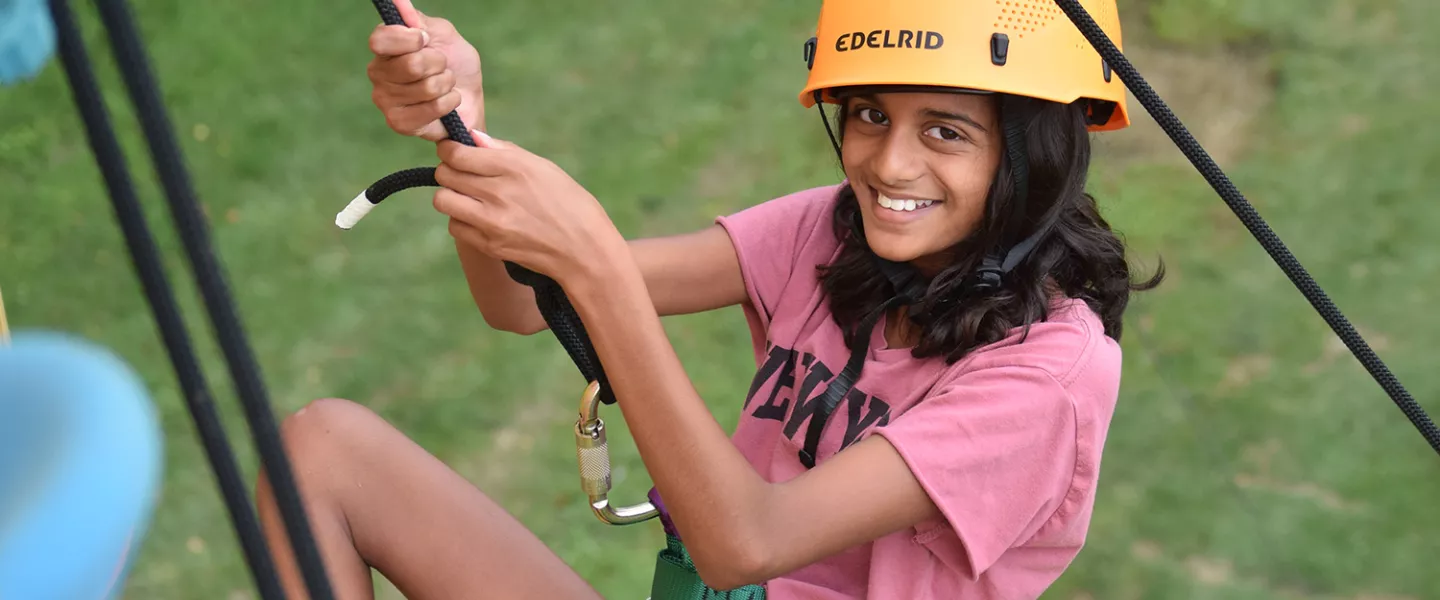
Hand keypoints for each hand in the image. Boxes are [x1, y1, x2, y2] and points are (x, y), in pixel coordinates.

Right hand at [367, 0, 483, 140]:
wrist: (470, 97)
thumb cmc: (455, 63)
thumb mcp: (441, 34)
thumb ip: (418, 20)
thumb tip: (398, 1)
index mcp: (384, 48)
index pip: (381, 39)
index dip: (410, 39)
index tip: (426, 40)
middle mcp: (378, 73)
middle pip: (411, 65)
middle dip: (439, 64)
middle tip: (443, 67)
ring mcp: (385, 100)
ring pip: (425, 87)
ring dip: (446, 84)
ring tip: (446, 86)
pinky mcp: (399, 123)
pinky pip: (430, 109)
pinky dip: (448, 103)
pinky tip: (448, 103)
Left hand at [432, 132, 625, 283]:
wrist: (584, 250)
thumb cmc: (569, 204)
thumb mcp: (544, 168)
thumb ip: (504, 151)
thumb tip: (472, 137)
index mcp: (514, 167)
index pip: (457, 153)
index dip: (449, 149)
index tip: (453, 151)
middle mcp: (499, 193)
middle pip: (445, 174)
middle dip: (449, 170)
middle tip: (462, 174)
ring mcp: (492, 221)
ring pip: (443, 200)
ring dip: (451, 196)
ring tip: (468, 197)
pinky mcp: (489, 245)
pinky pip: (455, 227)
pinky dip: (461, 220)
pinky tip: (479, 219)